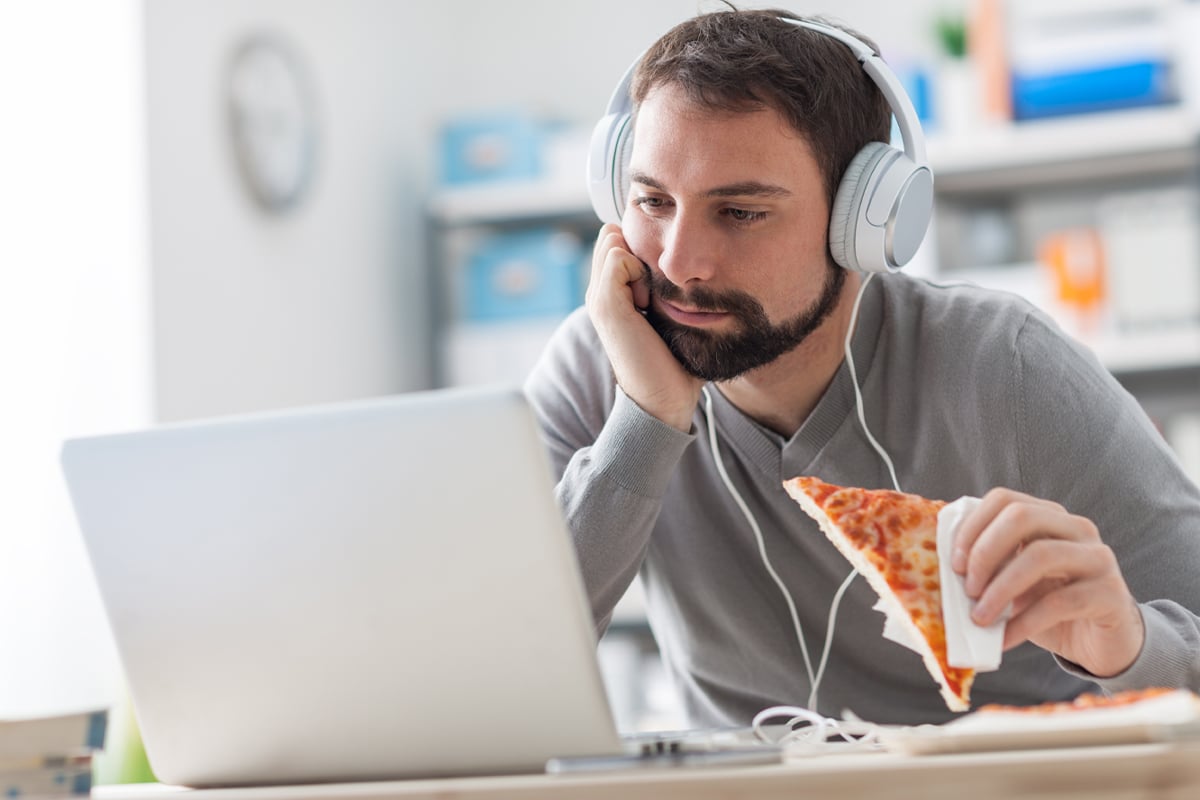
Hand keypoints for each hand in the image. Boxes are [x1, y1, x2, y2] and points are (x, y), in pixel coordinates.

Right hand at [586, 224, 701, 431]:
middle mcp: (598, 294)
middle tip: (654, 292)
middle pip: (613, 237)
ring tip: (650, 301)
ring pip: (615, 242)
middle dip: (639, 251)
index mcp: (612, 296)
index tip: (659, 289)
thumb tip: (688, 269)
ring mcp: (598, 298)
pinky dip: (639, 272)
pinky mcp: (605, 303)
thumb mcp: (670, 319)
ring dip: (640, 263)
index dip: (642, 251)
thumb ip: (667, 291)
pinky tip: (647, 305)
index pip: (618, 242)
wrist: (661, 400)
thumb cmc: (674, 365)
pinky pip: (618, 256)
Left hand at [952, 488, 1144, 677]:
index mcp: (1049, 517)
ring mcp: (1097, 558)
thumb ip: (989, 566)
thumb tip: (945, 568)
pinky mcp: (1110, 593)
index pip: (1004, 499)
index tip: (953, 563)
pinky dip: (1024, 623)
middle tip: (966, 588)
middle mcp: (1076, 529)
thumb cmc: (1049, 607)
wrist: (1100, 642)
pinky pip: (1060, 602)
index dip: (972, 527)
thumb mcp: (1014, 582)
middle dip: (985, 552)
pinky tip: (1004, 639)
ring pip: (1041, 556)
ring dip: (1000, 588)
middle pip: (1022, 517)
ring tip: (980, 617)